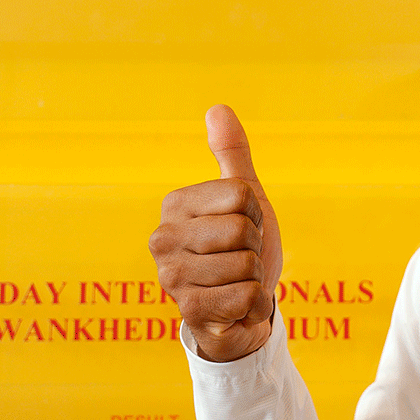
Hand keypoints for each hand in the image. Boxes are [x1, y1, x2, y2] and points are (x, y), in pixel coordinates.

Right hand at [149, 105, 282, 361]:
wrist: (243, 310)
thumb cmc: (242, 248)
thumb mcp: (245, 197)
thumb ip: (232, 154)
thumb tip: (217, 108)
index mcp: (175, 205)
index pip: (241, 195)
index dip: (255, 213)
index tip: (244, 227)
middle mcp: (163, 238)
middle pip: (242, 229)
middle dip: (256, 246)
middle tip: (242, 258)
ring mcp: (171, 277)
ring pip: (246, 264)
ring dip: (255, 277)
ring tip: (237, 281)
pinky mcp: (188, 311)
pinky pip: (246, 296)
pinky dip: (254, 303)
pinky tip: (237, 306)